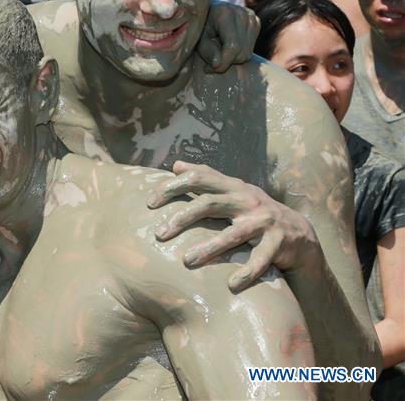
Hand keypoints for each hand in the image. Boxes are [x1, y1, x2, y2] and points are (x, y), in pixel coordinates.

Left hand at [147, 161, 318, 292]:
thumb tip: (175, 165)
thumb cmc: (253, 212)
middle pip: (210, 204)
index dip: (174, 187)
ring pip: (233, 234)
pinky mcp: (278, 243)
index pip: (200, 178)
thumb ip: (206, 178)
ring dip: (209, 249)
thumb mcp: (232, 192)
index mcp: (233, 187)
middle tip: (158, 234)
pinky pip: (260, 259)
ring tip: (186, 261)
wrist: (299, 234)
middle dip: (182, 218)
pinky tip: (231, 285)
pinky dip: (246, 272)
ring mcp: (264, 221)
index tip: (150, 202)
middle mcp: (248, 200)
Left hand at [197, 0, 259, 72]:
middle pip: (241, 52)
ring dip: (231, 59)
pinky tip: (226, 46)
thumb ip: (207, 51)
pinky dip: (238, 53)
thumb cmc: (200, 25)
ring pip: (246, 54)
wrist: (208, 10)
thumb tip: (218, 65)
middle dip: (225, 62)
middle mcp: (243, 13)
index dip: (222, 62)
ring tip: (217, 51)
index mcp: (226, 14)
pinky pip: (249, 50)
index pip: (232, 46)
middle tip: (210, 61)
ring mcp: (252, 18)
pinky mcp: (256, 23)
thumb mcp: (198, 38)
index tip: (208, 69)